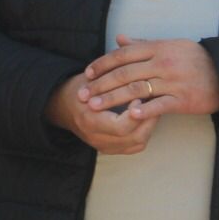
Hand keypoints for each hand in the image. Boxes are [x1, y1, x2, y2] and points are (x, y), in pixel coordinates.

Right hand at [45, 72, 159, 154]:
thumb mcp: (91, 79)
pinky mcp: (111, 149)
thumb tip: (139, 70)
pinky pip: (135, 146)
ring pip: (138, 143)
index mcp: (89, 120)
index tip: (141, 97)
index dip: (136, 113)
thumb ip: (113, 77)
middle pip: (134, 138)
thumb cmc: (80, 88)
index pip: (121, 126)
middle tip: (155, 101)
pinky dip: (144, 132)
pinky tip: (146, 118)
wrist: (63, 106)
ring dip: (149, 125)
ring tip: (154, 108)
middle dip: (149, 119)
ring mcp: (104, 146)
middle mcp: (96, 138)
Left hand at [80, 35, 218, 121]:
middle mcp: (162, 63)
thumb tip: (118, 39)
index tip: (87, 73)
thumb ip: (142, 43)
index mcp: (157, 48)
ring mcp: (172, 82)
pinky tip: (127, 115)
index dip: (102, 64)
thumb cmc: (194, 59)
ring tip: (94, 106)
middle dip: (100, 84)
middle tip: (83, 94)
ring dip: (112, 99)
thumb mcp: (169, 45)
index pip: (123, 55)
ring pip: (136, 89)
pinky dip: (142, 110)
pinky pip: (158, 105)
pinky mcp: (182, 100)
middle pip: (124, 73)